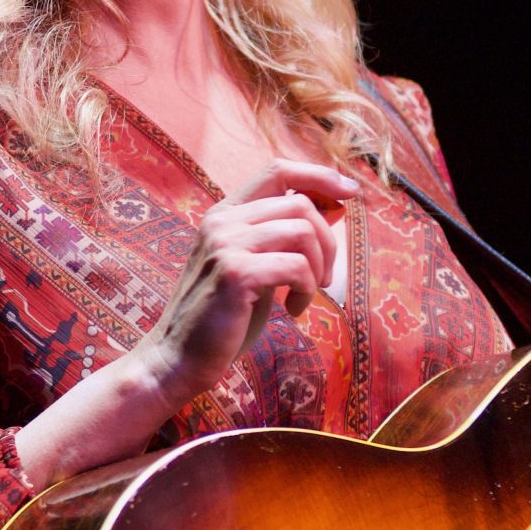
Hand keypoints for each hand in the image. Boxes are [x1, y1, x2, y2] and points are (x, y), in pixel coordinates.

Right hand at [132, 158, 359, 410]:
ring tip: (307, 295)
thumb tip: (334, 207)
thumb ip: (287, 237)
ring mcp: (225, 244)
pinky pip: (296, 266)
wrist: (178, 359)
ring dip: (320, 267)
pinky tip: (293, 311)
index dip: (320, 176)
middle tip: (324, 278)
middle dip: (328, 242)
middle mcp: (222, 220)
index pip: (278, 170)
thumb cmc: (223, 317)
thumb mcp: (260, 267)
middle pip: (300, 203)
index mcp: (225, 213)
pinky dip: (306, 290)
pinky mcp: (235, 273)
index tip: (352, 192)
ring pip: (303, 230)